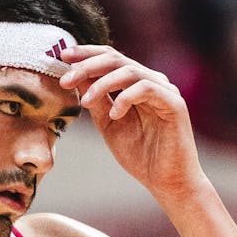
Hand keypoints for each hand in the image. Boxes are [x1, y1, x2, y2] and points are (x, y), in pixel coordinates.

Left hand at [59, 46, 207, 201]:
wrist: (166, 181)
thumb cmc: (140, 155)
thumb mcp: (108, 124)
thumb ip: (96, 101)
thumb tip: (76, 77)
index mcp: (136, 84)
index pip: (110, 58)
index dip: (86, 54)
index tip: (62, 57)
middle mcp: (151, 81)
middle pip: (117, 59)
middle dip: (87, 66)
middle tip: (66, 80)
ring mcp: (164, 90)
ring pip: (130, 71)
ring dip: (102, 83)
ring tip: (85, 102)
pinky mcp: (174, 103)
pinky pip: (146, 88)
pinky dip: (125, 98)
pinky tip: (114, 115)